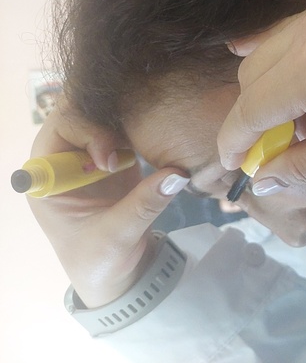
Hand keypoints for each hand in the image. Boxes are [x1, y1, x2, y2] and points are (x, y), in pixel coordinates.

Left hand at [27, 104, 188, 307]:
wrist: (116, 273)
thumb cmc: (101, 261)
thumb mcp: (118, 237)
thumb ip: (144, 205)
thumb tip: (177, 174)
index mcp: (48, 176)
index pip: (59, 129)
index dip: (87, 133)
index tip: (111, 163)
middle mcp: (65, 157)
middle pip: (79, 111)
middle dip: (108, 115)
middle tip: (139, 129)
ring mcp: (90, 154)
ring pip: (103, 113)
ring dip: (127, 115)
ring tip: (153, 123)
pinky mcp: (115, 156)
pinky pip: (123, 126)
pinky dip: (140, 123)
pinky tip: (157, 128)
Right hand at [217, 0, 305, 184]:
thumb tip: (261, 177)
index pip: (251, 106)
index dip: (235, 141)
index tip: (232, 167)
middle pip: (252, 72)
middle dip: (254, 114)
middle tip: (280, 148)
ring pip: (272, 44)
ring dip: (273, 84)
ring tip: (304, 119)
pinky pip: (301, 26)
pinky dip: (293, 56)